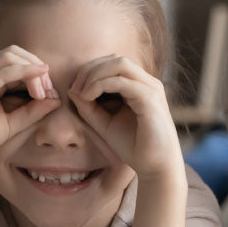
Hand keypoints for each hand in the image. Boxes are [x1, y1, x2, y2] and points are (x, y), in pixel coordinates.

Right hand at [0, 45, 59, 169]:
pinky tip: (38, 82)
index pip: (17, 60)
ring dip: (32, 70)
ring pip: (9, 57)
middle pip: (15, 53)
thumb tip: (57, 99)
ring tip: (43, 91)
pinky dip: (23, 73)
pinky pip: (1, 72)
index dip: (38, 72)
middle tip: (49, 91)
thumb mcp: (13, 123)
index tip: (52, 93)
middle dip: (37, 67)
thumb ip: (34, 110)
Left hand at [69, 55, 182, 179]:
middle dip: (90, 69)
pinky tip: (89, 98)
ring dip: (94, 74)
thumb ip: (89, 106)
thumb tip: (72, 89)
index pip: (113, 63)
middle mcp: (148, 83)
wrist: (155, 167)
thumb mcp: (104, 123)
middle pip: (116, 59)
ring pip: (120, 64)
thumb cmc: (134, 146)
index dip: (90, 71)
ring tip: (81, 93)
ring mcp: (151, 89)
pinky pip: (122, 82)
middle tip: (75, 89)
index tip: (74, 90)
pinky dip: (101, 85)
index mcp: (140, 86)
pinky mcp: (150, 99)